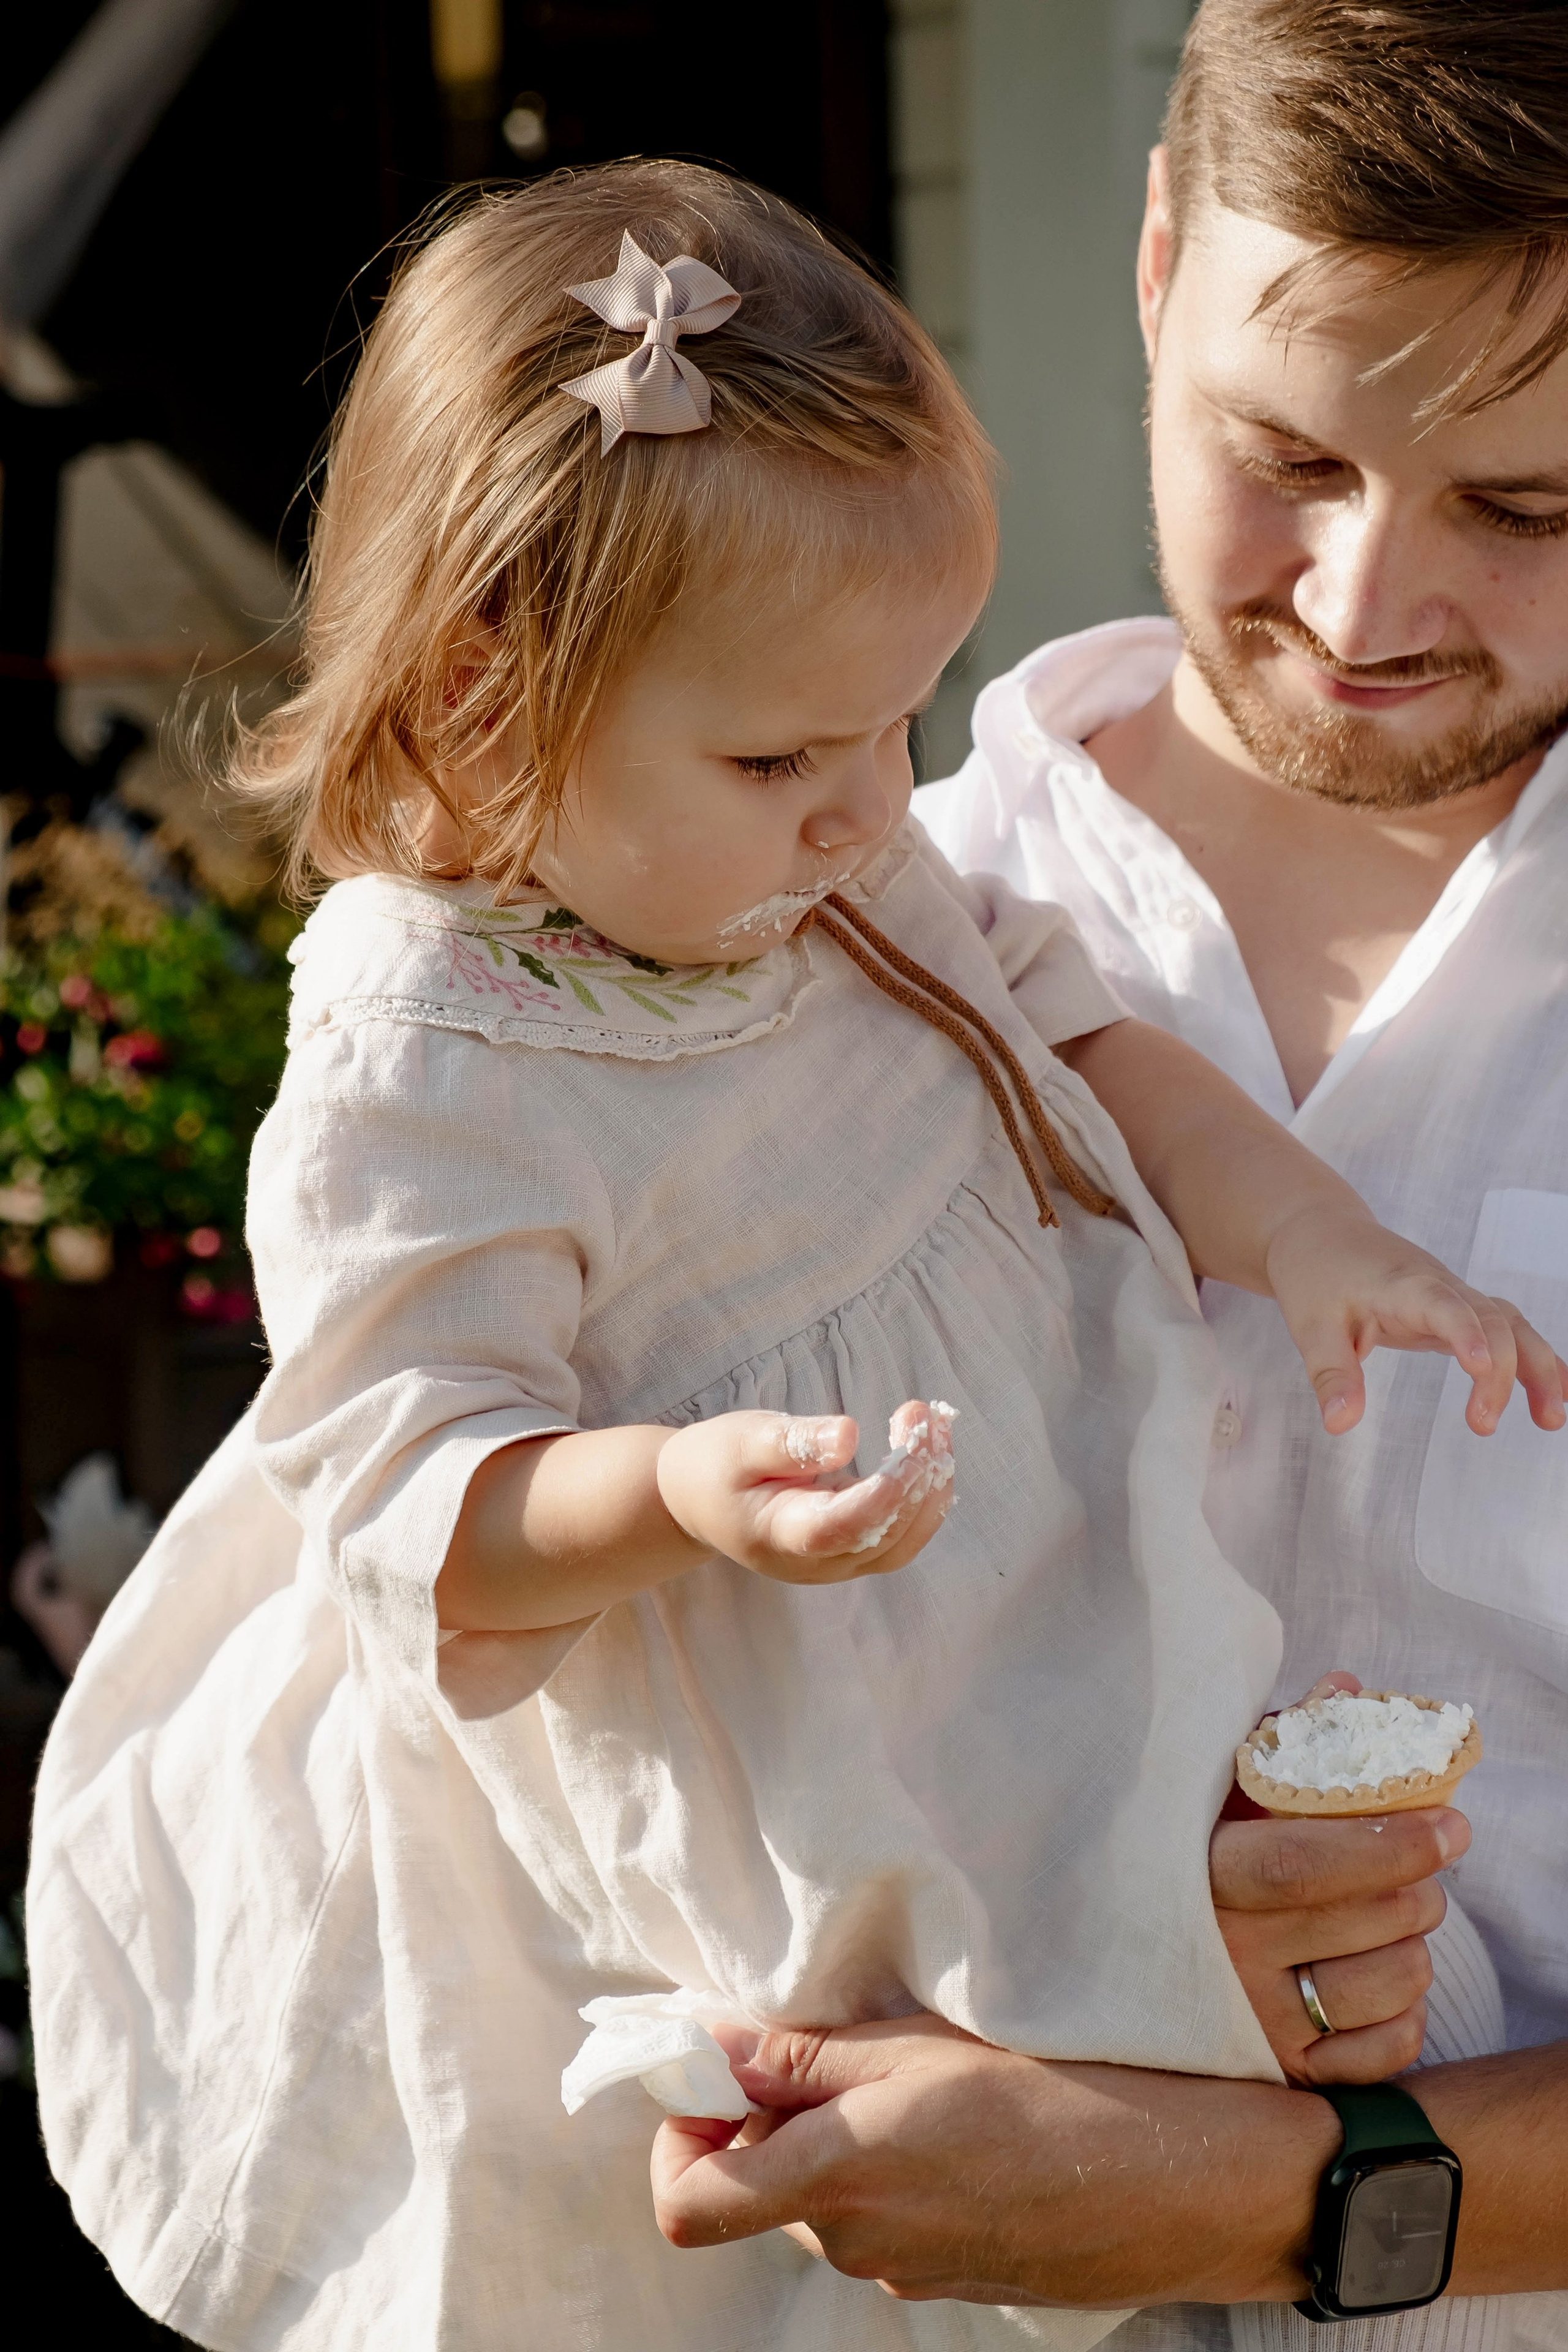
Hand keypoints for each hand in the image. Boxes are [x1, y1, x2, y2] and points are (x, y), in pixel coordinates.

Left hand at [651, 2015, 1336, 2305]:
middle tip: (834, 2041)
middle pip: (757, 2189)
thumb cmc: (1062, 2096)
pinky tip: (961, 2120)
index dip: (678, 2133)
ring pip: (826, 2201)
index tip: (713, 2069)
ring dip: (838, 2138)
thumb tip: (712, 2045)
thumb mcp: (922, 2047)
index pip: (687, 2202)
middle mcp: (859, 2242)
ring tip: (914, 2073)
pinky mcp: (956, 2277)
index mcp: (835, 2180)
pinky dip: (893, 2170)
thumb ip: (805, 2056)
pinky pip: (887, 2221)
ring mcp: (909, 2269)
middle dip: (769, 2118)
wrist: (1187, 2183)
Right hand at [656, 1400, 953, 1585]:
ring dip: (932, 1485)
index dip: (887, 1491)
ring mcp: (838, 1564)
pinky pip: (901, 1533)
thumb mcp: (741, 1441)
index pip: (845, 1526)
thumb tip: (849, 1436)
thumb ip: (793, 1443)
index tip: (913, 1439)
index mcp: (782, 1536)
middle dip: (920, 1475)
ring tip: (935, 1424)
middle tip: (927, 1413)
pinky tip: (929, 1449)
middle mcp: (816, 1563)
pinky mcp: (852, 1551)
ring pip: (904, 1541)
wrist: (698, 1501)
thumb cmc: (715, 1464)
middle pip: (886, 1536)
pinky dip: (924, 1494)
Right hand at [1216, 1669, 1464, 2082]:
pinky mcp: (1286, 2075)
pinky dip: (1405, 2013)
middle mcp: (1226, 1958)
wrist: (1124, 1960)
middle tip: (1423, 1866)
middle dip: (1420, 1886)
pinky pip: (1388, 2049)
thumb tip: (1346, 1687)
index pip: (1307, 1863)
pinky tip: (1377, 1980)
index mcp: (1203, 1877)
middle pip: (1370, 1920)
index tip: (1450, 1824)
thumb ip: (1283, 1741)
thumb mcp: (1219, 1794)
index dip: (1390, 1842)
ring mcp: (1257, 2023)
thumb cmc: (1190, 1858)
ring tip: (1392, 1921)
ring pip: (1392, 1982)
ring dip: (1415, 1944)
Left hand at [1263, 1203, 1567, 1435]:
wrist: (1321, 1232)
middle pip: (1490, 1318)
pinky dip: (1531, 1358)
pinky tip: (1551, 1395)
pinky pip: (1505, 1328)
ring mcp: (1454, 1295)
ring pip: (1511, 1322)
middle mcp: (1439, 1285)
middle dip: (1503, 1371)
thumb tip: (1340, 1425)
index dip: (1465, 1332)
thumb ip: (1331, 1374)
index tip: (1482, 1368)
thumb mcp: (1310, 1327)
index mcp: (1402, 1285)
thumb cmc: (1316, 1275)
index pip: (1442, 1304)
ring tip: (1550, 1419)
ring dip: (1536, 1366)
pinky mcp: (1457, 1308)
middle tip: (1484, 1425)